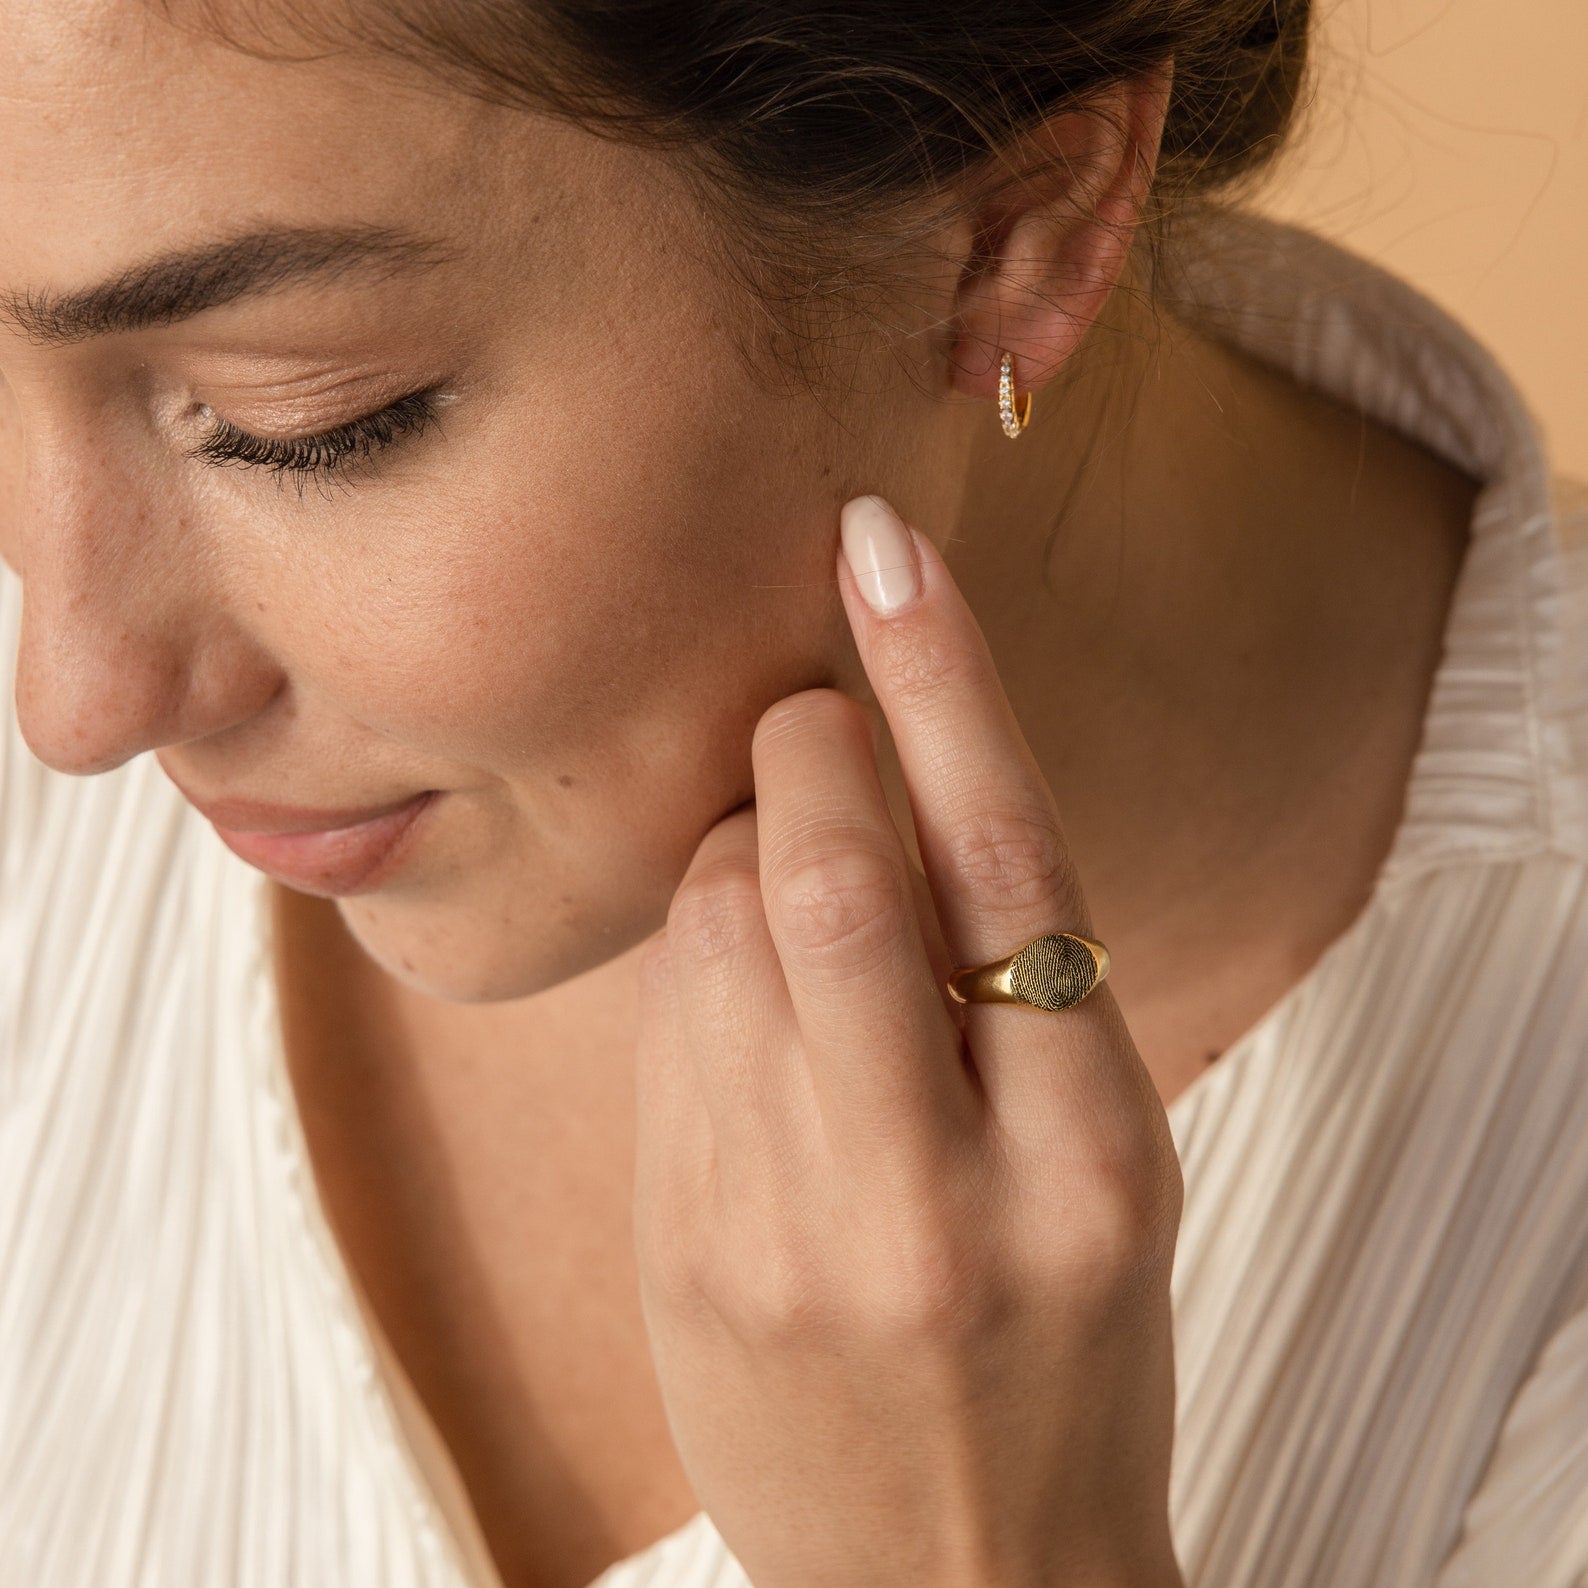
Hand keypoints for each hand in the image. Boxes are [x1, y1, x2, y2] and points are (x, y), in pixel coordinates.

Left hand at [631, 494, 1184, 1587]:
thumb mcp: (1106, 1170)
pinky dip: (701, 943)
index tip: (883, 550)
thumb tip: (880, 774)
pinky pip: (669, 1014)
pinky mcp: (683, 1244)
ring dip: (746, 846)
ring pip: (721, 921)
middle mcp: (938, 1189)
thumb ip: (1010, 983)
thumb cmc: (1061, 1348)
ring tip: (792, 886)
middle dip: (804, 743)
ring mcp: (789, 1225)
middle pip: (830, 870)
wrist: (956, 1577)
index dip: (944, 682)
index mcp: (1093, 1155)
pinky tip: (743, 986)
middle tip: (810, 711)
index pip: (1010, 867)